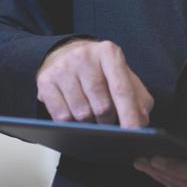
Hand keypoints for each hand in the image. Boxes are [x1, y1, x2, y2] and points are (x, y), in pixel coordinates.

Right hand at [36, 39, 153, 127]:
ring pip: (81, 114)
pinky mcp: (45, 81)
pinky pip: (61, 117)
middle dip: (109, 122)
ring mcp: (63, 68)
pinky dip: (72, 124)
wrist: (65, 53)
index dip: (129, 114)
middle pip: (102, 106)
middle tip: (109, 121)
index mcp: (109, 52)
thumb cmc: (99, 69)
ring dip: (90, 124)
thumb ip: (137, 97)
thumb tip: (141, 121)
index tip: (135, 133)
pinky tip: (75, 115)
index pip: (122, 89)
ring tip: (92, 116)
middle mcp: (84, 56)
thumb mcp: (122, 75)